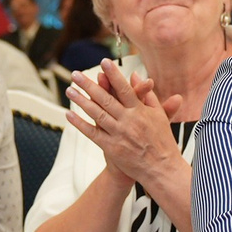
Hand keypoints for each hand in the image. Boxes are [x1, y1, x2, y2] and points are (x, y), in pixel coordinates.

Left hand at [66, 61, 187, 189]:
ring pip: (96, 114)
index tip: (103, 62)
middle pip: (106, 99)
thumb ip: (147, 94)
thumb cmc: (161, 140)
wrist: (161, 168)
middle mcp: (128, 121)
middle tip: (76, 74)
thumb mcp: (158, 115)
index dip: (113, 75)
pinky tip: (69, 114)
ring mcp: (118, 134)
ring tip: (69, 90)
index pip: (124, 88)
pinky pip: (92, 133)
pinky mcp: (111, 147)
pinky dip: (80, 124)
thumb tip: (136, 76)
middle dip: (89, 85)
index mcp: (140, 111)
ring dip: (81, 101)